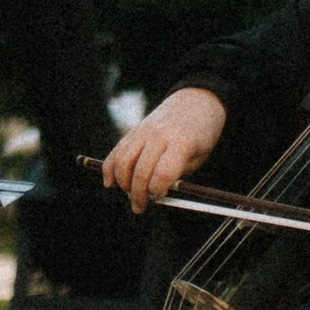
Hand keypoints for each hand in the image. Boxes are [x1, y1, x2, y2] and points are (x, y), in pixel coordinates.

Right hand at [101, 85, 227, 215]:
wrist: (195, 102)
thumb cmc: (201, 134)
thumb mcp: (200, 156)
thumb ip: (178, 175)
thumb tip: (155, 195)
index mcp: (181, 142)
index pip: (163, 173)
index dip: (158, 190)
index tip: (160, 196)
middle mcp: (158, 135)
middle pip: (141, 171)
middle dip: (139, 194)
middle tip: (140, 207)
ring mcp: (143, 131)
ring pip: (123, 161)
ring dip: (123, 183)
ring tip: (131, 195)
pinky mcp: (133, 131)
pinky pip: (116, 152)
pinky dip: (109, 169)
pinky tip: (109, 183)